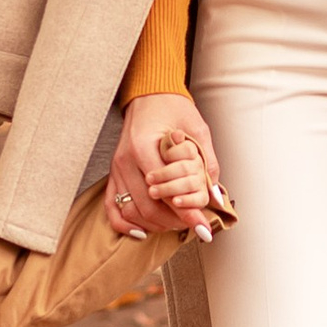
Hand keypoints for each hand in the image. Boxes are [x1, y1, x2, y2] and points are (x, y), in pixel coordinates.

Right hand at [107, 91, 225, 237]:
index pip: (165, 191)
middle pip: (147, 206)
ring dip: (155, 224)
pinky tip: (142, 231)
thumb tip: (215, 195)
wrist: (150, 95)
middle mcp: (126, 161)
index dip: (186, 212)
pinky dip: (124, 223)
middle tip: (194, 226)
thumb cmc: (172, 108)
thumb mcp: (197, 130)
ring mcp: (116, 169)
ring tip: (176, 226)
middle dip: (173, 221)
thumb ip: (207, 163)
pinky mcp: (113, 173)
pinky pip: (111, 207)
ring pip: (131, 210)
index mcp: (144, 147)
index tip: (203, 226)